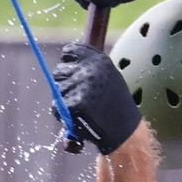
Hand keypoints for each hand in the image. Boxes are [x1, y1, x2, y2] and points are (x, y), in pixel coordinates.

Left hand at [54, 40, 144, 154]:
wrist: (124, 129)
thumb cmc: (115, 103)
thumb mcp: (108, 75)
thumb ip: (89, 66)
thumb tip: (67, 61)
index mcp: (98, 59)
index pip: (69, 52)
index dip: (68, 64)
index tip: (75, 73)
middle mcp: (89, 69)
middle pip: (59, 72)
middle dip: (65, 84)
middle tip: (81, 95)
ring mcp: (81, 86)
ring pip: (57, 91)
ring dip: (64, 100)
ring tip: (82, 108)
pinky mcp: (74, 103)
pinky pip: (57, 107)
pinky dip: (64, 115)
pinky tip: (78, 117)